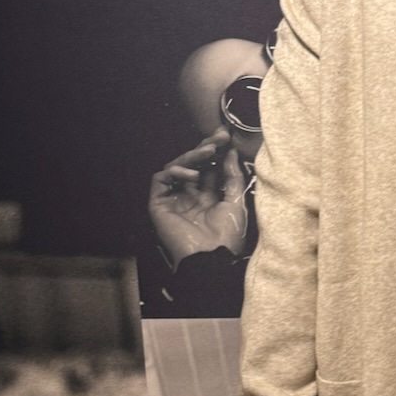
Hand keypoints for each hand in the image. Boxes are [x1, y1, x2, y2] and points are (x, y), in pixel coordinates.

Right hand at [148, 127, 248, 262]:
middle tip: (218, 137)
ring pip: (176, 169)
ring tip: (208, 151)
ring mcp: (174, 201)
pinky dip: (175, 172)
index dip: (216, 152)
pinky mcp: (159, 205)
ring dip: (192, 157)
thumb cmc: (227, 238)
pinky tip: (191, 174)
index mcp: (209, 199)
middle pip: (193, 166)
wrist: (212, 259)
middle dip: (204, 148)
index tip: (226, 137)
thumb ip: (232, 176)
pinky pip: (160, 179)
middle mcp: (190, 198)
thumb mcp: (236, 201)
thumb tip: (231, 152)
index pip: (209, 169)